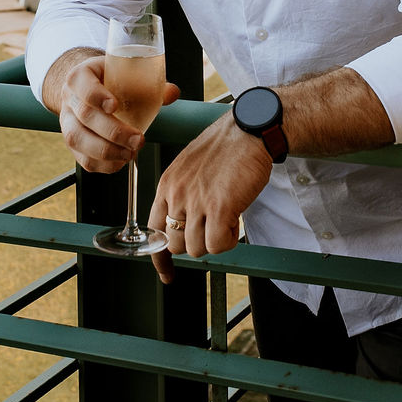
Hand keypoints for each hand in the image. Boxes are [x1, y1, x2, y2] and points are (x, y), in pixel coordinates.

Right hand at [50, 47, 180, 173]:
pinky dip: (103, 165)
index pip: (82, 84)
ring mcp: (66, 122)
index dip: (96, 96)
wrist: (86, 90)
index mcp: (80, 76)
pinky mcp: (72, 143)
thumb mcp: (124, 73)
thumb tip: (172, 93)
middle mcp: (69, 99)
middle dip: (113, 132)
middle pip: (85, 116)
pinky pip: (82, 159)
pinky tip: (120, 162)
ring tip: (130, 154)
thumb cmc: (109, 80)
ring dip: (107, 151)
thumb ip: (149, 83)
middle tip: (138, 140)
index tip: (115, 105)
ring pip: (78, 140)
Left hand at [147, 113, 272, 282]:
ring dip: (215, 240)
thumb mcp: (190, 168)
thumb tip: (183, 225)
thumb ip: (181, 194)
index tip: (167, 272)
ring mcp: (196, 201)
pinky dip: (229, 240)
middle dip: (196, 243)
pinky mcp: (219, 207)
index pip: (152, 231)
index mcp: (167, 185)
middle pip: (176, 245)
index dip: (161, 256)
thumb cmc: (226, 148)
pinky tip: (235, 222)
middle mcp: (176, 194)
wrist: (249, 130)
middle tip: (214, 227)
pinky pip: (217, 244)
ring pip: (197, 248)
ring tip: (228, 218)